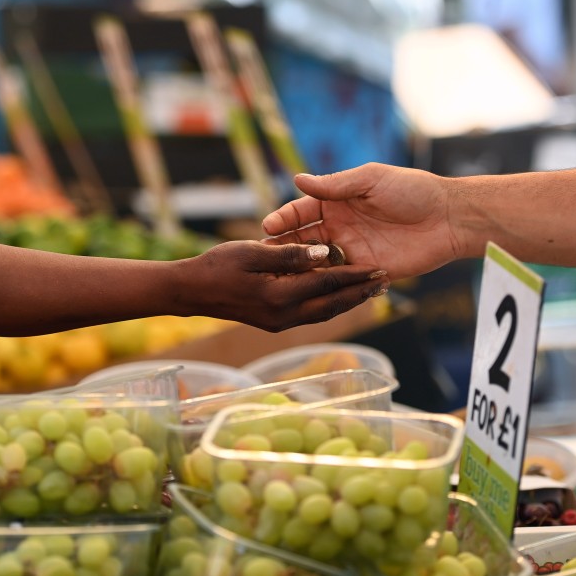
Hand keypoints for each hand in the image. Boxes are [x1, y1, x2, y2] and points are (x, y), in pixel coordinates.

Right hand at [180, 240, 388, 331]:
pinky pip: (311, 315)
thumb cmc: (216, 265)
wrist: (189, 291)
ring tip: (371, 291)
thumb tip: (324, 253)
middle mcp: (284, 315)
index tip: (379, 267)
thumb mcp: (252, 252)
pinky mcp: (275, 323)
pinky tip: (340, 298)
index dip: (355, 274)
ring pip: (324, 313)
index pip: (327, 282)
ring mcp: (279, 322)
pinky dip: (330, 305)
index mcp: (279, 296)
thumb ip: (290, 253)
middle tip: (385, 283)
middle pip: (333, 304)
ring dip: (348, 302)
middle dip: (360, 294)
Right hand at [261, 163, 461, 279]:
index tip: (267, 227)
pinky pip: (338, 280)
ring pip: (316, 263)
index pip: (301, 211)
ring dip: (299, 269)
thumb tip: (298, 180)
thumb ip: (334, 185)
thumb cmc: (413, 190)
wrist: (449, 218)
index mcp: (338, 202)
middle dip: (283, 248)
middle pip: (303, 240)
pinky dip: (322, 284)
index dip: (283, 219)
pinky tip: (306, 290)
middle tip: (265, 258)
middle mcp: (340, 227)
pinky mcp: (365, 271)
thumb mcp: (371, 180)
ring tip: (280, 278)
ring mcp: (351, 250)